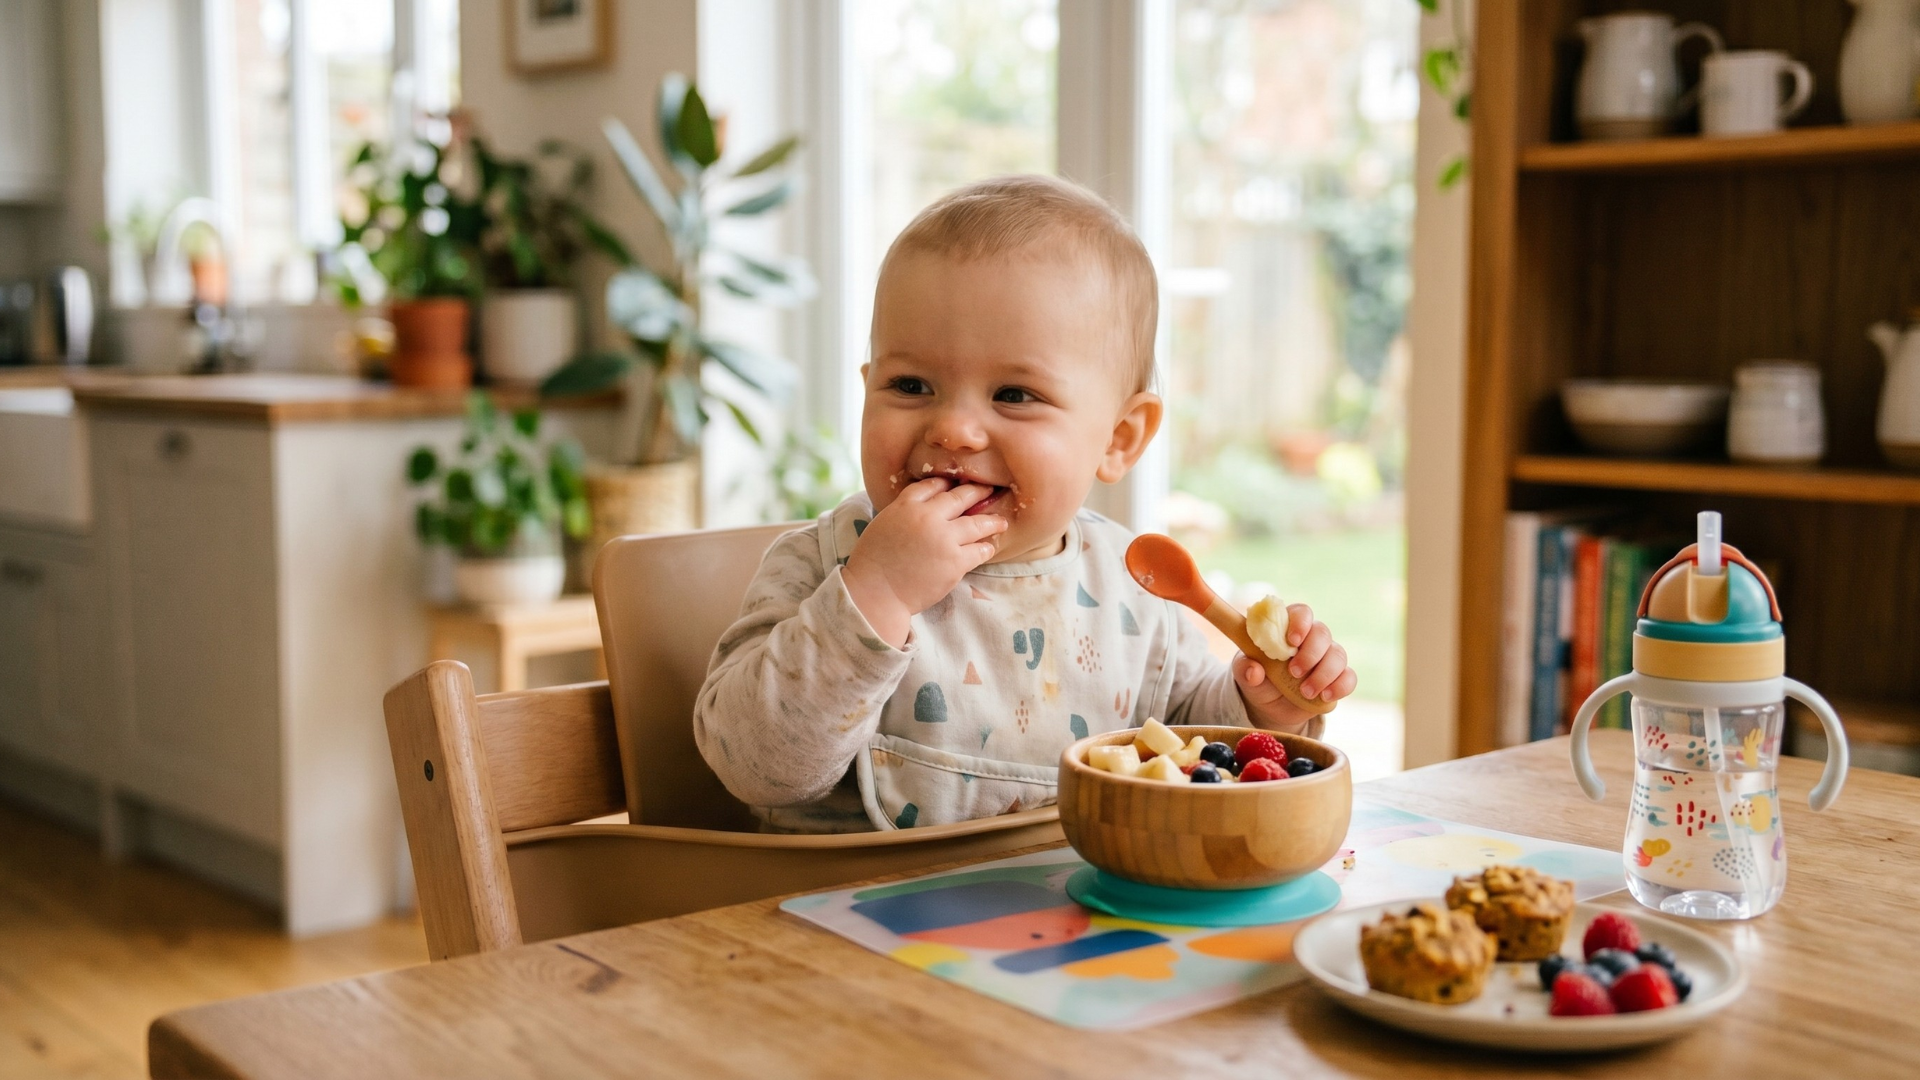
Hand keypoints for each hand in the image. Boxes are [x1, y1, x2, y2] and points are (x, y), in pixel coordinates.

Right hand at [842, 478, 1007, 646]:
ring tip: (1001, 521)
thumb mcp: (882, 524)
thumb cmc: (873, 563)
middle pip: (959, 498)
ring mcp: (944, 539)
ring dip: (991, 521)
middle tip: (988, 489)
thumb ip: (903, 512)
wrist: (876, 593)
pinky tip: (988, 547)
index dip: (948, 484)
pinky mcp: (955, 562)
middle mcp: (927, 517)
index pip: (933, 485)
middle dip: (977, 492)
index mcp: (906, 506)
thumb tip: (920, 508)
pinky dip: (985, 548)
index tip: (957, 485)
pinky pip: (978, 550)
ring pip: (976, 523)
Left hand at [1231, 603, 1356, 732]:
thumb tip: (1254, 671)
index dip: (1300, 623)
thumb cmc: (1258, 681)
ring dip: (1323, 674)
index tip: (1292, 641)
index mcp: (1287, 629)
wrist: (1270, 708)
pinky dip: (1340, 686)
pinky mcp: (1337, 678)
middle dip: (1310, 653)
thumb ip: (1246, 670)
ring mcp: (1326, 658)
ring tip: (1305, 692)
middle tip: (1293, 672)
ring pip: (1338, 655)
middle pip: (1322, 633)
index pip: (1301, 612)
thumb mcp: (1244, 676)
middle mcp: (1310, 639)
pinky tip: (1325, 696)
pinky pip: (1349, 677)